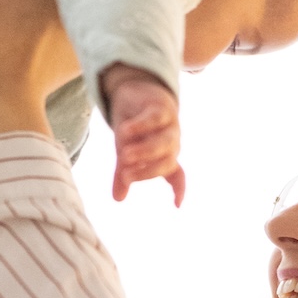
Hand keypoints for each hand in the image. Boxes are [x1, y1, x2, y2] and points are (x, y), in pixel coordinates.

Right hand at [103, 65, 184, 205]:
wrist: (135, 93)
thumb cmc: (134, 129)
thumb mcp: (126, 153)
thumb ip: (123, 174)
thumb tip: (118, 199)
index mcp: (166, 158)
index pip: (177, 176)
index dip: (179, 189)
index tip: (177, 205)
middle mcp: (172, 144)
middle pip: (167, 162)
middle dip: (147, 170)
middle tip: (125, 175)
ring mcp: (169, 126)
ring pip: (162, 142)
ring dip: (144, 151)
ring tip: (124, 156)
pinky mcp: (161, 108)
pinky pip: (154, 119)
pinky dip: (140, 126)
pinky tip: (124, 130)